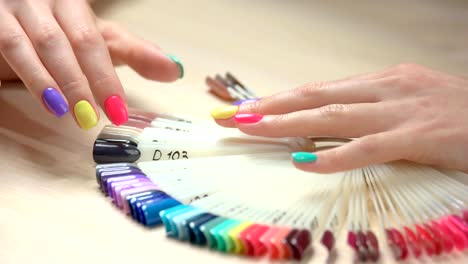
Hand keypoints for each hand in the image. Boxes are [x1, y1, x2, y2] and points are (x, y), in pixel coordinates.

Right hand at [0, 0, 182, 129]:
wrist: (12, 20)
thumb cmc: (62, 31)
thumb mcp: (99, 39)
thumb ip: (135, 53)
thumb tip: (174, 69)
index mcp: (74, 4)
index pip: (95, 40)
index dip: (107, 77)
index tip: (120, 110)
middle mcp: (47, 1)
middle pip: (72, 41)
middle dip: (90, 82)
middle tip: (102, 116)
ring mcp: (17, 9)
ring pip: (40, 45)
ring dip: (60, 83)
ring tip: (77, 115)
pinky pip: (10, 47)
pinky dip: (32, 77)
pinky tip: (49, 103)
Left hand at [211, 64, 467, 172]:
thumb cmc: (457, 115)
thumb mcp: (407, 105)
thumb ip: (370, 113)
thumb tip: (329, 126)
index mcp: (381, 81)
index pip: (318, 89)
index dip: (279, 99)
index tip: (245, 109)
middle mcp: (386, 88)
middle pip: (315, 96)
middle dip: (270, 107)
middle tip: (233, 117)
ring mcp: (402, 110)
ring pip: (333, 115)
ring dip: (287, 123)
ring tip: (252, 129)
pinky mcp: (420, 136)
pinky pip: (369, 148)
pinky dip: (334, 156)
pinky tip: (306, 163)